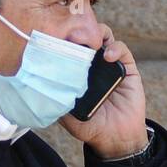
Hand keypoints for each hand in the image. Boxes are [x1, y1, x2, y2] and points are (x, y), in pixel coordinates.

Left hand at [58, 29, 147, 157]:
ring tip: (90, 43)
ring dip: (96, 33)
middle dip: (78, 29)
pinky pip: (121, 49)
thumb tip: (40, 85)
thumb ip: (56, 99)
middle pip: (84, 35)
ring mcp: (109, 63)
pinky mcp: (126, 67)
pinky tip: (108, 56)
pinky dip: (115, 48)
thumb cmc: (91, 126)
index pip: (68, 46)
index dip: (62, 39)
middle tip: (71, 34)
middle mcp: (91, 64)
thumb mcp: (67, 115)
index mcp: (75, 71)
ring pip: (103, 35)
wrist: (116, 137)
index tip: (56, 37)